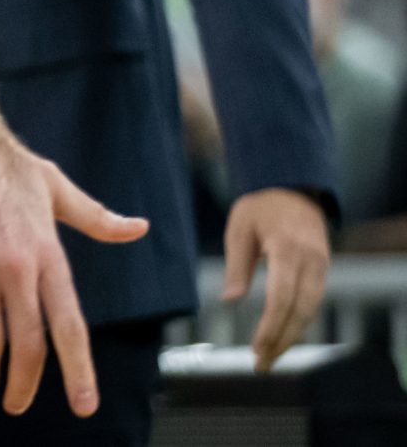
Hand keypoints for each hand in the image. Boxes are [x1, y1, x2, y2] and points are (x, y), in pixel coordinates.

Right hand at [0, 124, 148, 417]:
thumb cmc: (4, 158)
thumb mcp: (57, 187)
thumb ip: (97, 218)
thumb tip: (140, 228)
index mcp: (49, 253)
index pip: (69, 325)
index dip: (77, 370)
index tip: (83, 405)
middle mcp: (17, 264)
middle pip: (26, 342)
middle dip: (23, 384)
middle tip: (15, 405)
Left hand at [223, 187, 329, 370]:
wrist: (294, 189)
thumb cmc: (260, 207)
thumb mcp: (239, 227)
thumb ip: (237, 264)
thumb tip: (231, 300)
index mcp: (287, 249)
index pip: (282, 297)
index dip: (271, 326)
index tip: (257, 348)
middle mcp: (310, 261)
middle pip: (299, 310)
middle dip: (281, 340)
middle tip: (262, 364)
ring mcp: (321, 266)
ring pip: (310, 310)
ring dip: (292, 336)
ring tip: (270, 358)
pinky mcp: (323, 270)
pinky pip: (313, 302)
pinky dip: (298, 322)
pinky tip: (283, 336)